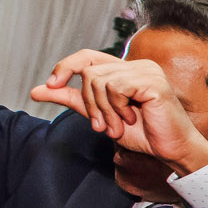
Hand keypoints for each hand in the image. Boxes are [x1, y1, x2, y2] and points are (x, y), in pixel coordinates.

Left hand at [31, 51, 207, 173]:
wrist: (170, 150)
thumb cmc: (144, 134)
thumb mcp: (100, 115)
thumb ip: (73, 100)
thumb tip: (37, 90)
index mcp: (125, 70)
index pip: (87, 57)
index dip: (65, 67)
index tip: (51, 85)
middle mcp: (136, 65)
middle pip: (89, 72)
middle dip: (90, 104)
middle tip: (101, 126)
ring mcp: (146, 70)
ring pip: (99, 80)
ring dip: (103, 110)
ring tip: (117, 126)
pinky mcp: (152, 81)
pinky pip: (115, 87)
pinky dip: (116, 108)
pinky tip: (130, 119)